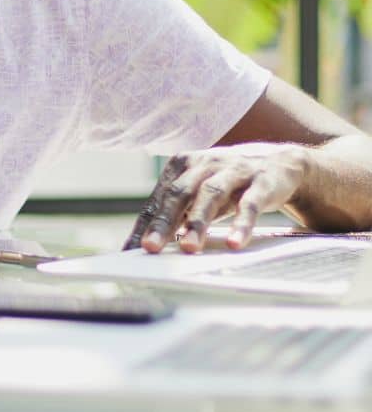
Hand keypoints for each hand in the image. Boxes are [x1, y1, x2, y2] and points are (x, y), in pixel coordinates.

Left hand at [125, 143, 313, 252]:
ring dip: (198, 223)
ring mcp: (233, 170)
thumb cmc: (229, 184)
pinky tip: (234, 242)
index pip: (158, 199)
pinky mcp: (262, 181)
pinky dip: (241, 223)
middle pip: (179, 194)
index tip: (131, 249)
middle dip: (163, 222)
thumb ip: (178, 214)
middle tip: (151, 248)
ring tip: (189, 249)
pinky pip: (250, 204)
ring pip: (210, 195)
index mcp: (182, 166)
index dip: (145, 225)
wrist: (280, 162)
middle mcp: (204, 164)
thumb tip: (150, 245)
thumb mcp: (200, 194)